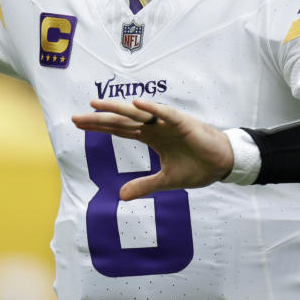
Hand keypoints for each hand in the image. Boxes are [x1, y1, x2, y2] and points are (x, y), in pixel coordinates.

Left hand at [71, 98, 233, 197]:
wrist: (223, 164)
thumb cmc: (197, 167)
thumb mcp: (166, 181)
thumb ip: (144, 186)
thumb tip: (121, 196)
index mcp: (150, 137)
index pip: (119, 129)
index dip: (99, 126)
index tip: (77, 123)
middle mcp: (155, 126)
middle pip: (121, 120)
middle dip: (98, 118)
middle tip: (75, 117)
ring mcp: (167, 123)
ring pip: (137, 113)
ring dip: (117, 108)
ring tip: (95, 104)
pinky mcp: (183, 122)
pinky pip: (165, 113)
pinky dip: (151, 108)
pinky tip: (136, 103)